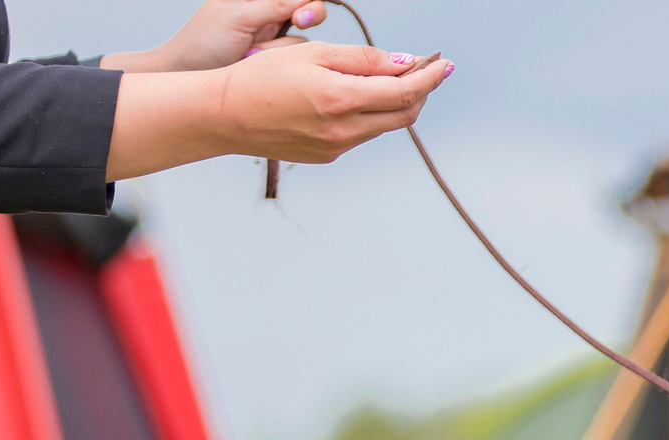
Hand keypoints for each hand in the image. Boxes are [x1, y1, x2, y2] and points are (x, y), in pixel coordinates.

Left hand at [105, 1, 328, 73]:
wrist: (187, 75)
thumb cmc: (204, 42)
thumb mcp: (240, 17)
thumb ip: (276, 5)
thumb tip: (307, 0)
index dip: (309, 1)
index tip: (309, 11)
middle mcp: (268, 13)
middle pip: (309, 10)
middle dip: (308, 15)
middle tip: (300, 22)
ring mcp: (272, 38)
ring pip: (302, 40)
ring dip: (279, 47)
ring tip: (252, 52)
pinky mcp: (274, 61)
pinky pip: (294, 59)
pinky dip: (278, 62)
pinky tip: (254, 62)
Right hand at [214, 39, 450, 162]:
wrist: (224, 115)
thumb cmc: (262, 77)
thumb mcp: (313, 55)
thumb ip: (362, 60)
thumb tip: (403, 62)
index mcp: (342, 100)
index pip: (405, 92)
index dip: (430, 77)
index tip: (444, 63)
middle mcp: (344, 130)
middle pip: (404, 114)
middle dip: (421, 91)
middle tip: (427, 70)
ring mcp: (337, 147)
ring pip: (384, 125)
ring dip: (396, 102)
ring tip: (396, 79)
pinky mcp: (328, 155)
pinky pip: (362, 133)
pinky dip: (372, 114)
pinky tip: (362, 97)